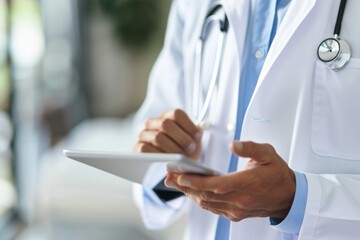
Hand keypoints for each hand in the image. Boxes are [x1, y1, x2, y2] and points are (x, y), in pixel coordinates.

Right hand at [134, 109, 201, 159]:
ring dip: (172, 148)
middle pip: (166, 123)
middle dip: (181, 138)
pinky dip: (159, 155)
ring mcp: (144, 134)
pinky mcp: (138, 147)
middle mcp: (154, 122)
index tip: (197, 136)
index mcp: (168, 116)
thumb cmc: (184, 151)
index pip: (177, 114)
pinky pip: (146, 149)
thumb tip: (198, 133)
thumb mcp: (193, 142)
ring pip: (158, 137)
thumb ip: (196, 136)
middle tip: (190, 149)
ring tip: (181, 157)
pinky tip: (167, 161)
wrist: (173, 167)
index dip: (188, 125)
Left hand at [165, 141, 295, 220]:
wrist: (289, 197)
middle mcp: (239, 201)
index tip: (180, 176)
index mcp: (246, 185)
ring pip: (207, 203)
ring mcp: (236, 210)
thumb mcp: (268, 153)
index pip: (216, 185)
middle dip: (185, 186)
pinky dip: (199, 199)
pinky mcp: (235, 214)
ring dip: (189, 193)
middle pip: (206, 195)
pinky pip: (213, 208)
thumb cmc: (277, 174)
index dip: (196, 182)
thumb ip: (250, 148)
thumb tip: (234, 145)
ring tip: (174, 183)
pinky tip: (191, 191)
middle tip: (169, 177)